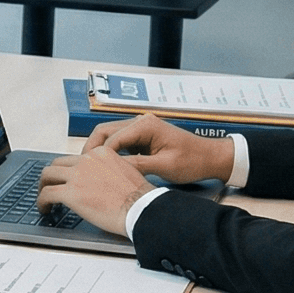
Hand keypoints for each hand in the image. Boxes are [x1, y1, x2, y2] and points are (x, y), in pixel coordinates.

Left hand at [35, 147, 157, 235]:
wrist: (141, 208)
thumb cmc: (139, 197)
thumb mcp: (126, 172)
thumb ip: (108, 171)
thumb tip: (97, 182)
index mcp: (101, 153)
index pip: (76, 158)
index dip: (69, 170)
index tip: (67, 179)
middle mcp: (87, 160)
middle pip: (58, 164)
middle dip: (51, 175)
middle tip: (49, 185)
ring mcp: (77, 176)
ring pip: (48, 175)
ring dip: (43, 186)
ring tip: (44, 197)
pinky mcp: (71, 193)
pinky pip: (47, 194)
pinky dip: (42, 202)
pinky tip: (44, 208)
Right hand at [84, 114, 234, 184]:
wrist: (210, 158)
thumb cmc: (193, 160)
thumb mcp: (164, 166)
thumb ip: (137, 165)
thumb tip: (113, 169)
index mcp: (145, 125)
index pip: (111, 138)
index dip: (98, 155)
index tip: (89, 169)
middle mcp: (141, 122)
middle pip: (105, 132)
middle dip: (92, 149)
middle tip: (83, 167)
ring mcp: (141, 128)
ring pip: (110, 136)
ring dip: (100, 151)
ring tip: (92, 168)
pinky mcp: (143, 137)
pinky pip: (120, 142)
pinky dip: (111, 152)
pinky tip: (108, 166)